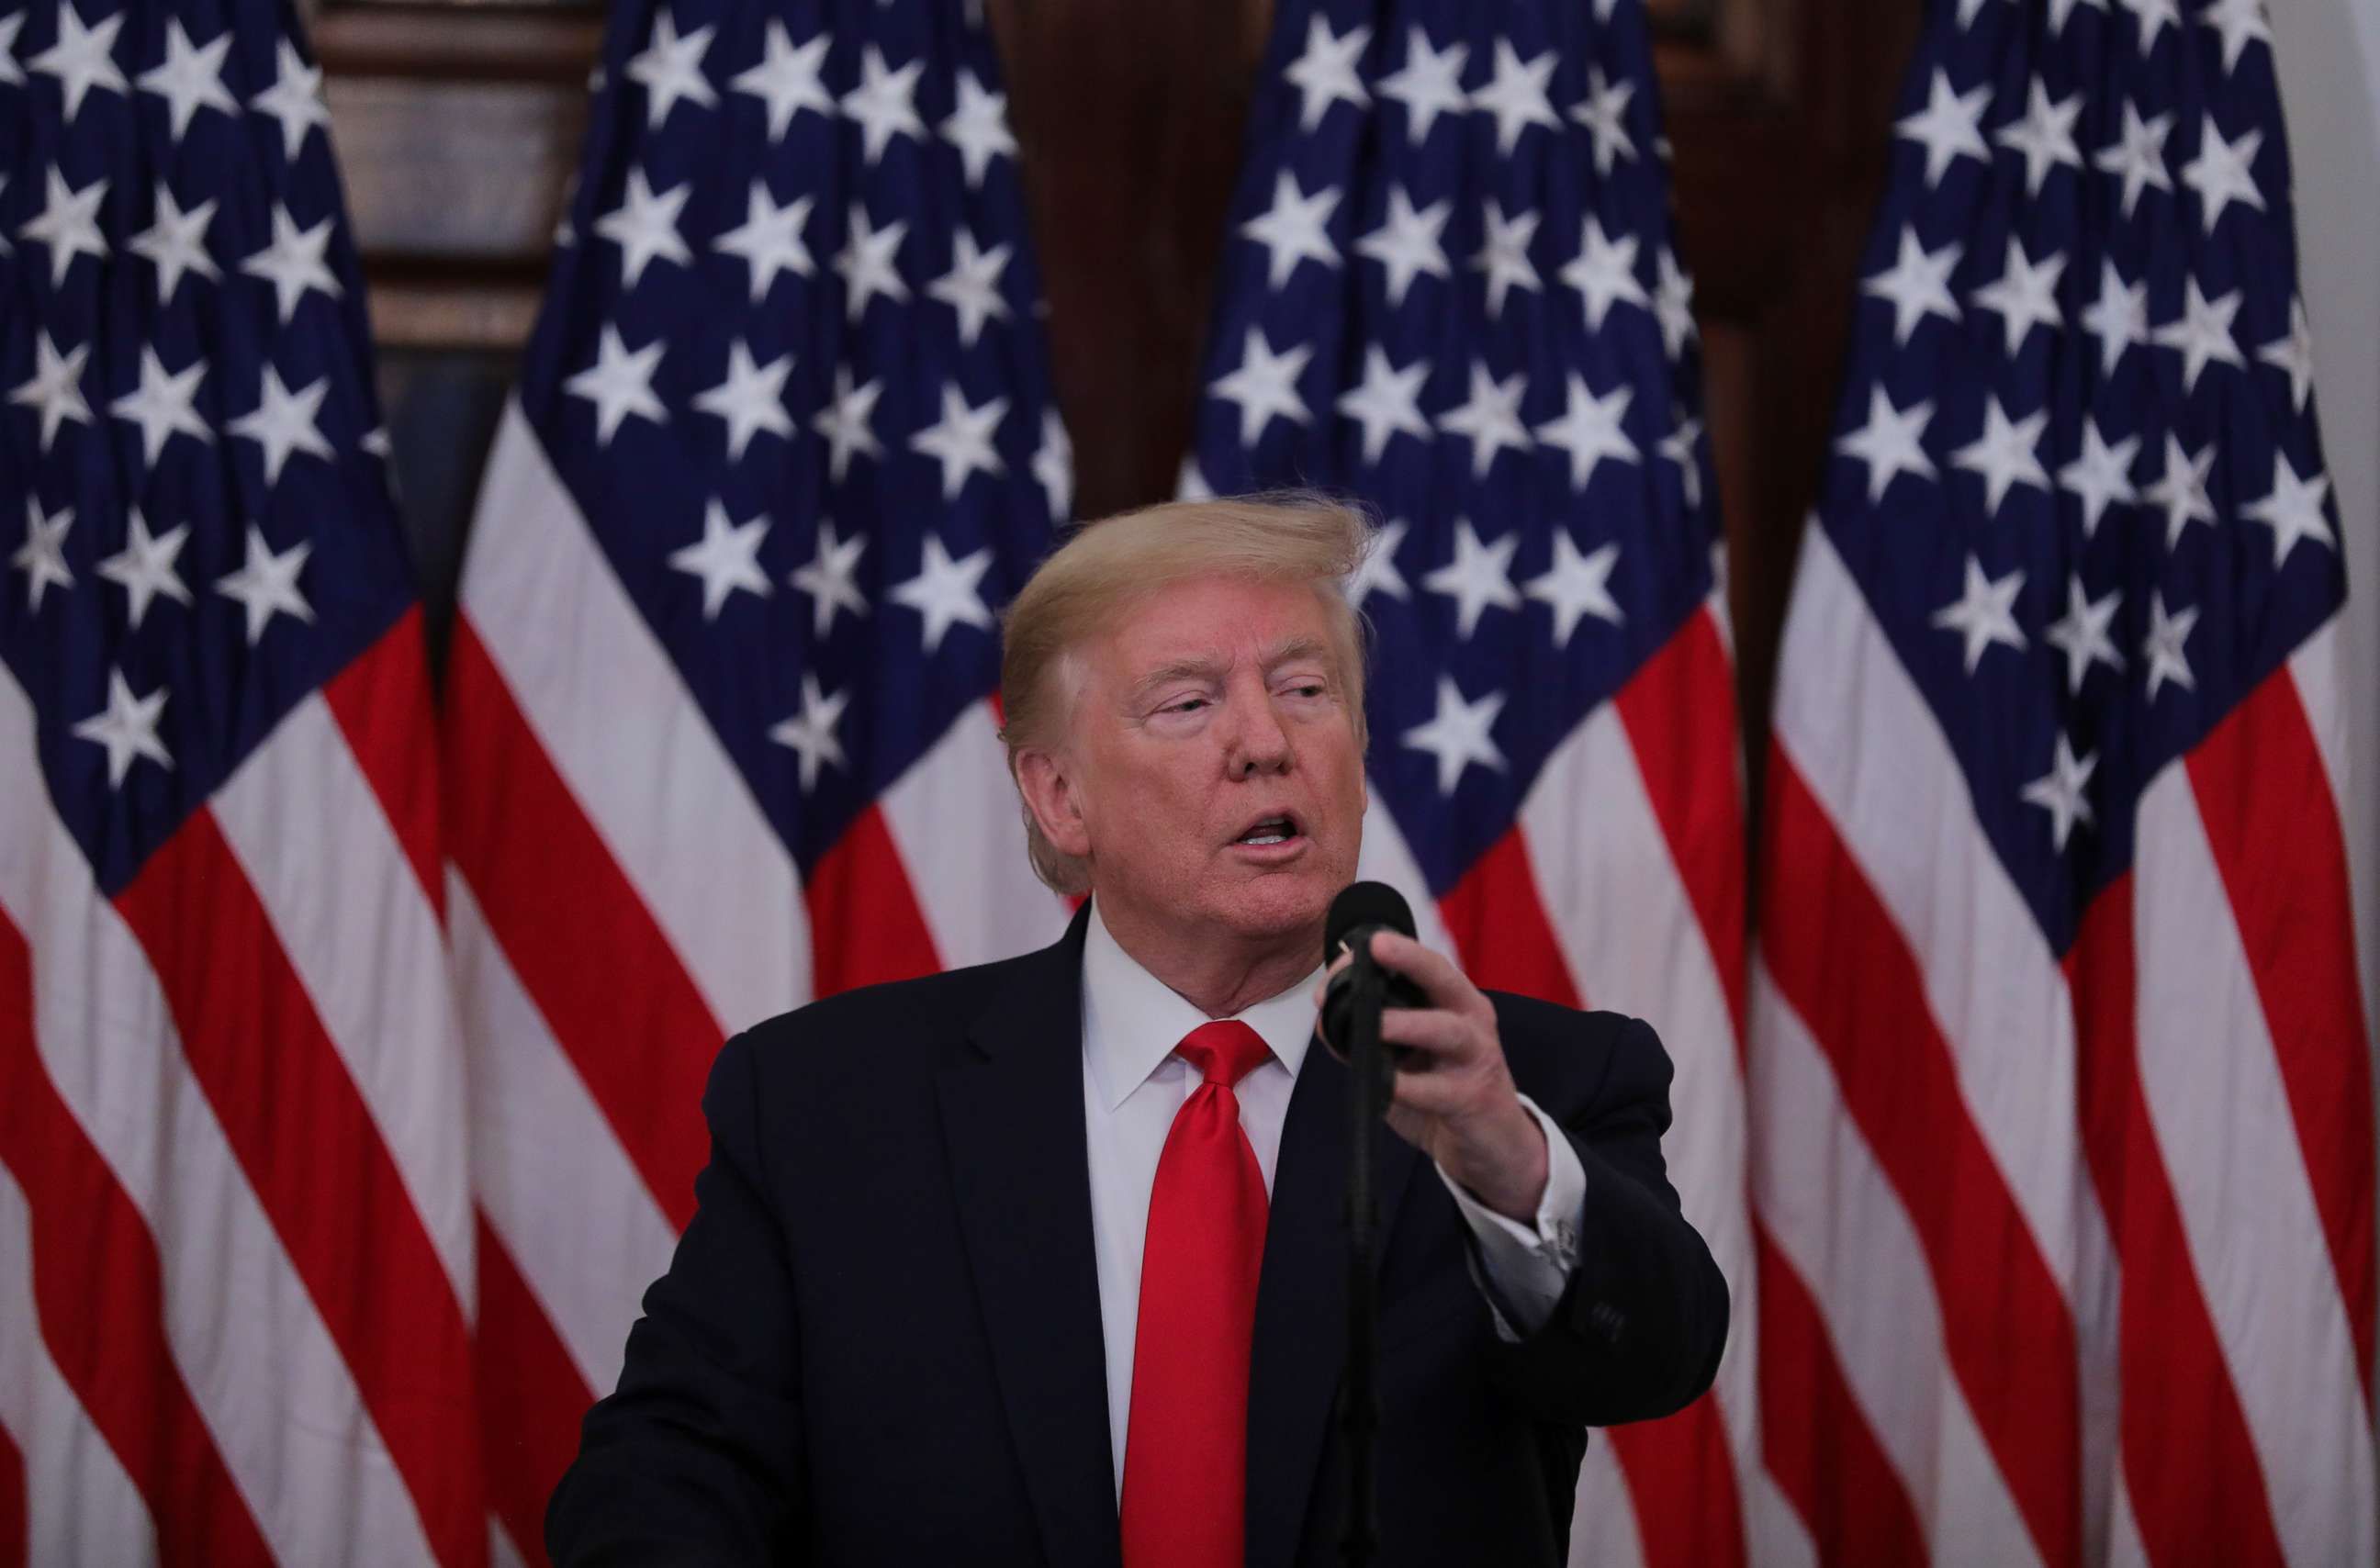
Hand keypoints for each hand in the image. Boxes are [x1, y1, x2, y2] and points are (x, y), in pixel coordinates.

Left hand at [1312, 930, 1547, 1224]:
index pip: (1422, 965)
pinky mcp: (1474, 1099)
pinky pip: (1439, 1092)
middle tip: (1378, 948)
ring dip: (1410, 1023)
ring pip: (1448, 1031)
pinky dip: (1410, 1087)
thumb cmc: (1446, 1091)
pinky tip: (1386, 1084)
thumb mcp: (1408, 1057)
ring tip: (1377, 1022)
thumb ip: (1369, 1035)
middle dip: (1411, 959)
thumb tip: (1325, 1016)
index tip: (1351, 951)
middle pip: (1444, 979)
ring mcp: (1477, 1058)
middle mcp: (1471, 1021)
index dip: (1389, 952)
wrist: (1491, 1145)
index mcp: (1454, 1002)